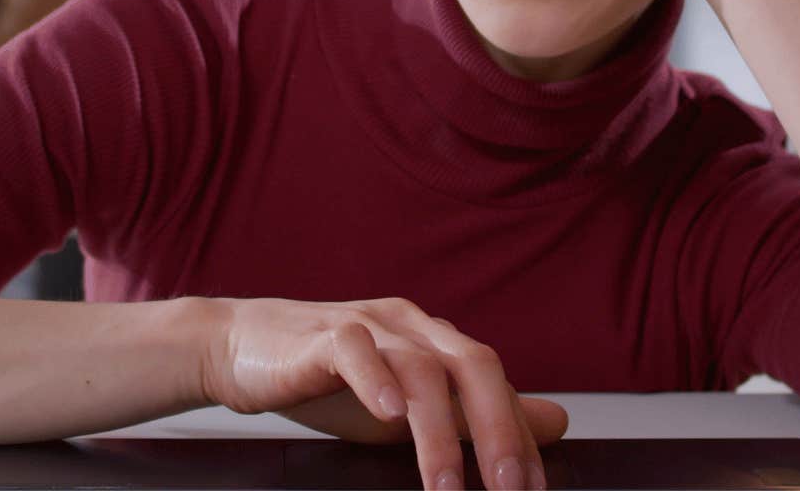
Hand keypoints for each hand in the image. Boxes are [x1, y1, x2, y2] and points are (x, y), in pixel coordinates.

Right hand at [200, 297, 566, 489]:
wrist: (241, 348)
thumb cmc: (326, 381)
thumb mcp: (409, 407)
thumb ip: (475, 413)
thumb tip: (558, 421)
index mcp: (434, 340)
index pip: (494, 384)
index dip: (519, 435)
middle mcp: (410, 326)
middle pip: (473, 365)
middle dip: (498, 430)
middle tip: (508, 490)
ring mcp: (367, 325)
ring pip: (420, 368)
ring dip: (439, 432)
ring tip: (446, 488)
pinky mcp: (321, 335)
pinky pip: (356, 349)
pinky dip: (376, 380)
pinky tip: (388, 416)